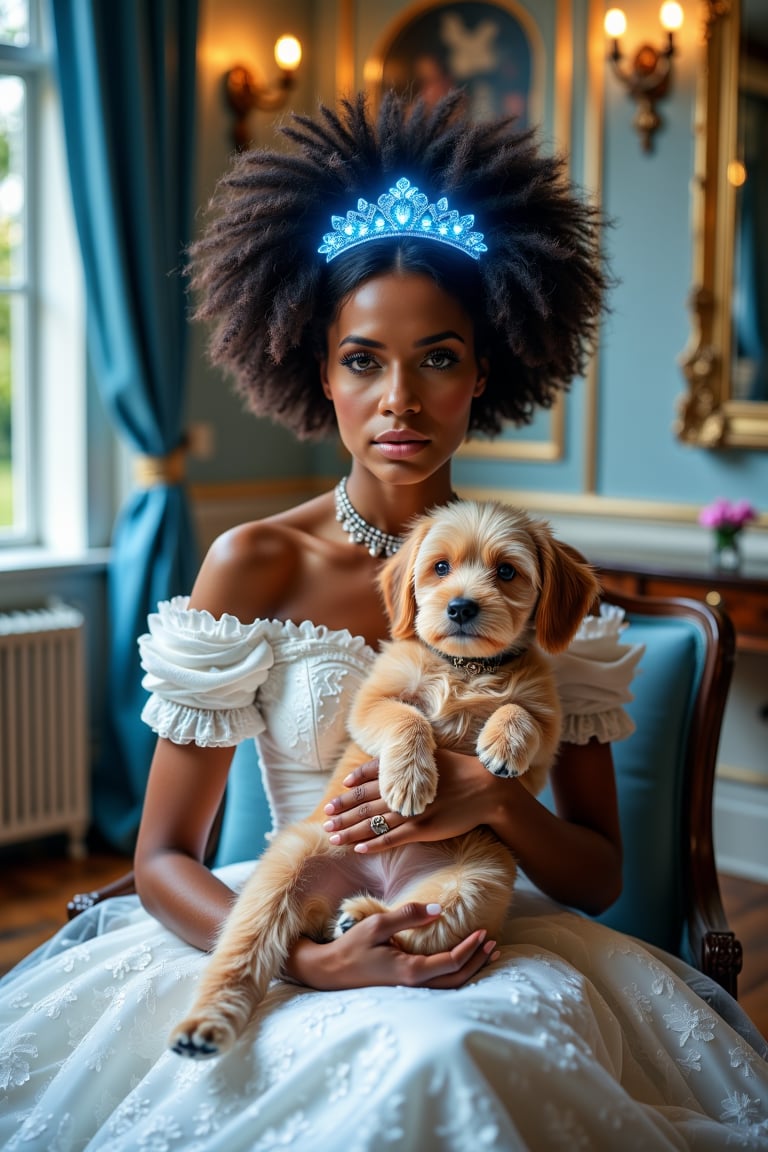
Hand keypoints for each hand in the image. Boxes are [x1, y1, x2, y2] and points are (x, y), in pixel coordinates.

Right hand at [283, 902, 499, 990]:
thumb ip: (408, 916)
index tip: (484, 931)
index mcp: (411, 971)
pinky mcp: (406, 989)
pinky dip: (457, 974)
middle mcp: (415, 986)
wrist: (328, 973)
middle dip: (479, 962)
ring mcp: (410, 991)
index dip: (471, 948)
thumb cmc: (351, 947)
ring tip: (487, 954)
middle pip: (458, 979)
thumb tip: (439, 910)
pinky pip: (440, 985)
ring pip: (450, 986)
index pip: (452, 963)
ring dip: (471, 970)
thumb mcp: (378, 925)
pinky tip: (461, 962)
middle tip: (494, 944)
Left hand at [323, 751, 507, 853]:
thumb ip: (412, 762)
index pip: (371, 776)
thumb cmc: (462, 771)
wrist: (488, 789)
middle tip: (325, 818)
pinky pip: (392, 838)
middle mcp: (405, 790)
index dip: (352, 786)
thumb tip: (392, 763)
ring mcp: (413, 810)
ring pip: (373, 822)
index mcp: (407, 771)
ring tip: (333, 836)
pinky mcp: (423, 829)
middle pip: (366, 801)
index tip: (338, 792)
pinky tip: (358, 848)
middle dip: (343, 811)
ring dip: (350, 830)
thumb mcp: (434, 757)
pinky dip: (373, 844)